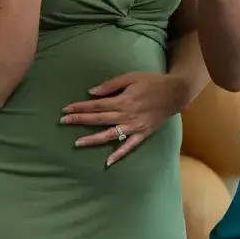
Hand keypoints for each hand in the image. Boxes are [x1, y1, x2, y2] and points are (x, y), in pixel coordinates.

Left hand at [61, 71, 189, 165]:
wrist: (175, 93)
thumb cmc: (152, 82)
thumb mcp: (131, 77)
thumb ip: (111, 85)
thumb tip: (92, 93)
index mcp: (124, 100)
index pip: (97, 105)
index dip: (80, 107)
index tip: (66, 109)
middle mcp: (127, 115)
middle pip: (99, 119)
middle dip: (80, 120)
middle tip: (63, 122)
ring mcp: (135, 127)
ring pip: (110, 135)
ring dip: (93, 139)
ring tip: (78, 142)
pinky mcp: (143, 133)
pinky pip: (130, 146)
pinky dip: (119, 154)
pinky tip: (108, 161)